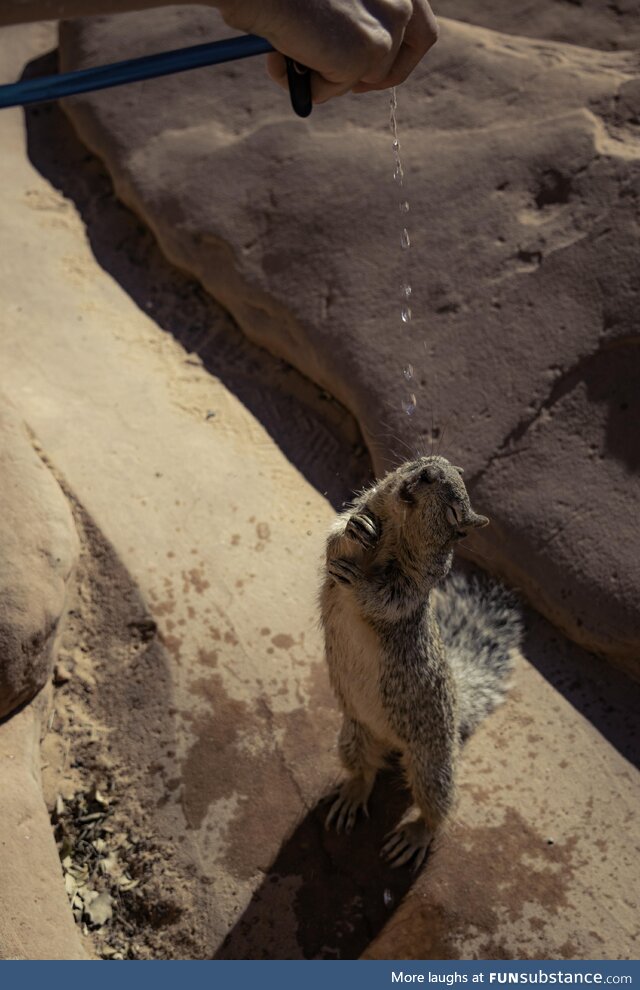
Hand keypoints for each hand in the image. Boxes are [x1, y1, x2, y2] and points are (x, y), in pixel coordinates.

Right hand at [215, 0, 438, 103]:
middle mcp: (403, 1)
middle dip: (372, 80)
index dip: (399, 54)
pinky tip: (282, 57)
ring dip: (325, 76)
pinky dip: (305, 83)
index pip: (420, 28)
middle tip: (344, 81)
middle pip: (402, 62)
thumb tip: (342, 57)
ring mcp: (388, 28)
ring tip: (288, 53)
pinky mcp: (368, 53)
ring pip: (362, 78)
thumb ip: (352, 17)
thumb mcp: (333, 1)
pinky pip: (334, 88)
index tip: (373, 66)